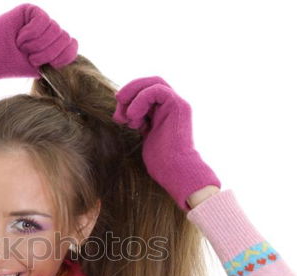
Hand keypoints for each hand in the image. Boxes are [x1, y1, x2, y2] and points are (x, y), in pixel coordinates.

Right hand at [0, 3, 77, 78]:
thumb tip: (74, 54)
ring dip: (37, 44)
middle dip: (48, 52)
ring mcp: (40, 21)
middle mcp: (48, 33)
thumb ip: (55, 61)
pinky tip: (19, 37)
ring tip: (22, 47)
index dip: (64, 56)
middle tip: (30, 58)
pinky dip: (31, 33)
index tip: (48, 65)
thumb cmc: (8, 64)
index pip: (72, 47)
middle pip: (65, 38)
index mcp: (52, 48)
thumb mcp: (36, 68)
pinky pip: (43, 20)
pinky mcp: (31, 11)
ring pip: (55, 29)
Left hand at [112, 76, 220, 210]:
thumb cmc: (161, 162)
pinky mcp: (178, 106)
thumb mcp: (145, 136)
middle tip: (118, 108)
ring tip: (126, 117)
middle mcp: (172, 105)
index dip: (130, 97)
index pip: (146, 91)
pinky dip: (140, 100)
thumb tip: (120, 112)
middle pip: (149, 83)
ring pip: (153, 83)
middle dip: (130, 92)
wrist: (175, 171)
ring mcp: (177, 104)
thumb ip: (138, 121)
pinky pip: (156, 90)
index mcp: (165, 111)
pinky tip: (134, 117)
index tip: (118, 115)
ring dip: (133, 96)